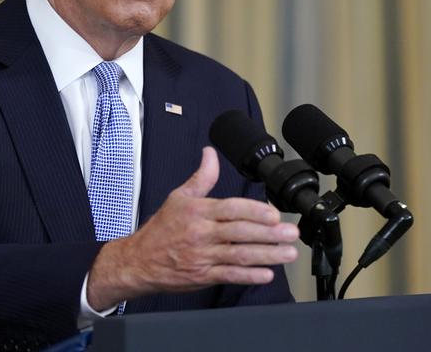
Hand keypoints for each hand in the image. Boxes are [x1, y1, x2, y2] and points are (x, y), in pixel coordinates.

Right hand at [86, 146, 298, 309]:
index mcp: (198, 212)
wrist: (139, 261)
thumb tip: (210, 154)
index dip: (254, 212)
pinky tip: (266, 273)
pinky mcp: (203, 275)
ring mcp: (203, 256)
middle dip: (269, 234)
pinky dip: (249, 275)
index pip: (231, 209)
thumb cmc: (161, 229)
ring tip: (288, 253)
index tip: (274, 214)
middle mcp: (201, 233)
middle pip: (240, 232)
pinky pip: (229, 275)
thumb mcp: (179, 197)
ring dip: (266, 255)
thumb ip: (201, 177)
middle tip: (291, 233)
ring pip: (239, 254)